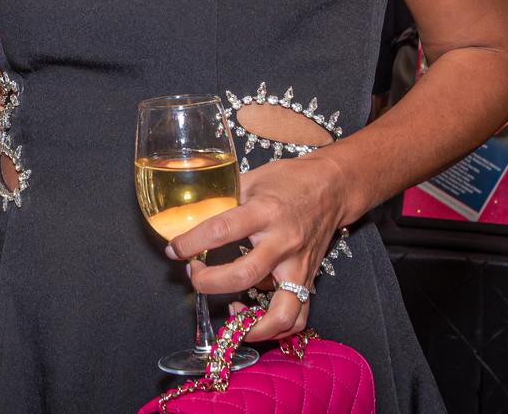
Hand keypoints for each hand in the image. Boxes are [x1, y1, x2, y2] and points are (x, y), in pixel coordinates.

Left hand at [166, 153, 352, 341]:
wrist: (332, 187)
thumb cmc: (289, 180)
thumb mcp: (252, 179)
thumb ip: (222, 197)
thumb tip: (186, 212)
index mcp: (265, 211)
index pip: (221, 230)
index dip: (191, 243)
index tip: (174, 249)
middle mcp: (283, 242)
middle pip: (243, 275)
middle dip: (209, 282)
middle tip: (193, 273)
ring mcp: (299, 266)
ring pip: (279, 312)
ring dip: (249, 322)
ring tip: (227, 310)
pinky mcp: (309, 280)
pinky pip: (297, 318)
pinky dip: (273, 329)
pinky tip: (250, 318)